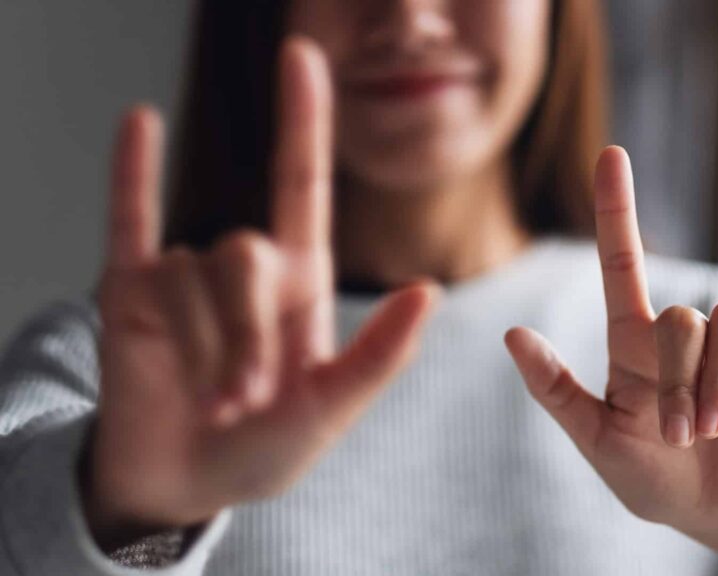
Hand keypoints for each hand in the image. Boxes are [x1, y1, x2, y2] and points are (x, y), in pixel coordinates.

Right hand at [84, 38, 437, 548]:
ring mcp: (186, 275)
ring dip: (205, 348)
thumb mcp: (331, 410)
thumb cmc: (263, 451)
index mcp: (298, 283)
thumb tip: (429, 292)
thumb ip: (380, 357)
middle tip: (241, 402)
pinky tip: (139, 122)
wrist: (183, 486)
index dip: (303, 121)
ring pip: (196, 275)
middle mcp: (244, 269)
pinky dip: (132, 175)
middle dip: (244, 335)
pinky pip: (130, 221)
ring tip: (208, 400)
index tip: (302, 57)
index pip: (300, 184)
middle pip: (246, 255)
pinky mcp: (130, 290)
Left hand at [505, 147, 717, 574]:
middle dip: (676, 384)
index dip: (615, 208)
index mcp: (631, 342)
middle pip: (678, 317)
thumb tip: (511, 334)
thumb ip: (554, 389)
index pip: (620, 260)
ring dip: (714, 383)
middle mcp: (679, 330)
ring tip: (709, 429)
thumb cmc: (649, 476)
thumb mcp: (594, 437)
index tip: (611, 154)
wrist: (714, 510)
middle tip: (678, 435)